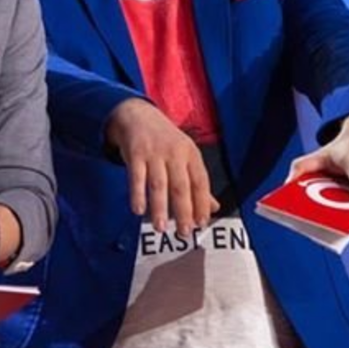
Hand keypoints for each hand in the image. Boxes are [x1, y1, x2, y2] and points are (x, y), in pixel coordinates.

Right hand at [105, 99, 218, 236]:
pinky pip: (136, 177)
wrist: (137, 115)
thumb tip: (213, 208)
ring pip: (158, 184)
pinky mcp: (135, 153)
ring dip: (159, 208)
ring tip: (160, 228)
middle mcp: (174, 152)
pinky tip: (138, 210)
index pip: (200, 181)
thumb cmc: (165, 141)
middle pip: (181, 186)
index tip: (202, 223)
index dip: (202, 203)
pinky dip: (137, 194)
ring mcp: (154, 152)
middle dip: (183, 211)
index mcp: (191, 154)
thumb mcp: (185, 156)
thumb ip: (197, 182)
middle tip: (184, 232)